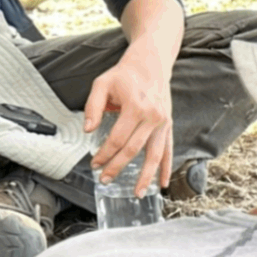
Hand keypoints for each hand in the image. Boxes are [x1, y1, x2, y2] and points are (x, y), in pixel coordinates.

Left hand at [84, 54, 175, 189]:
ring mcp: (163, 123)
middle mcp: (152, 117)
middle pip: (134, 150)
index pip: (117, 138)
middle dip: (118, 167)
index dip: (104, 154)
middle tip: (105, 179)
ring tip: (138, 193)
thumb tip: (88, 130)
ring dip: (146, 176)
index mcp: (136, 107)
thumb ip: (93, 107)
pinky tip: (163, 183)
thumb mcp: (102, 84)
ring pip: (154, 155)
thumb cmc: (125, 74)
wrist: (151, 63)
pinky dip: (166, 167)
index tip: (94, 163)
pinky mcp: (168, 125)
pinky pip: (168, 150)